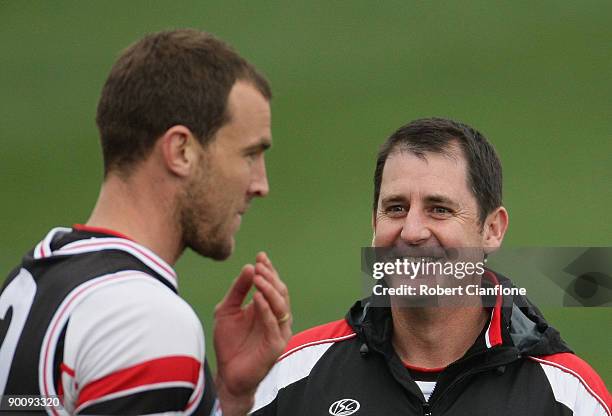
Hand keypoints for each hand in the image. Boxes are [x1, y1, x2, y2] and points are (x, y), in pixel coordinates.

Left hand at [213, 252, 291, 415]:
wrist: (227, 375)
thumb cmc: (228, 343)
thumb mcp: (227, 310)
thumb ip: (237, 290)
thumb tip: (249, 267)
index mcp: (267, 308)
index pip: (273, 285)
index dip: (269, 270)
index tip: (260, 256)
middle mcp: (276, 318)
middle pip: (280, 292)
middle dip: (271, 277)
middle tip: (259, 265)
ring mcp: (278, 331)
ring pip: (281, 306)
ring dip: (270, 290)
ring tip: (258, 277)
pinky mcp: (276, 345)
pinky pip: (274, 324)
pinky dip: (266, 310)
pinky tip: (256, 298)